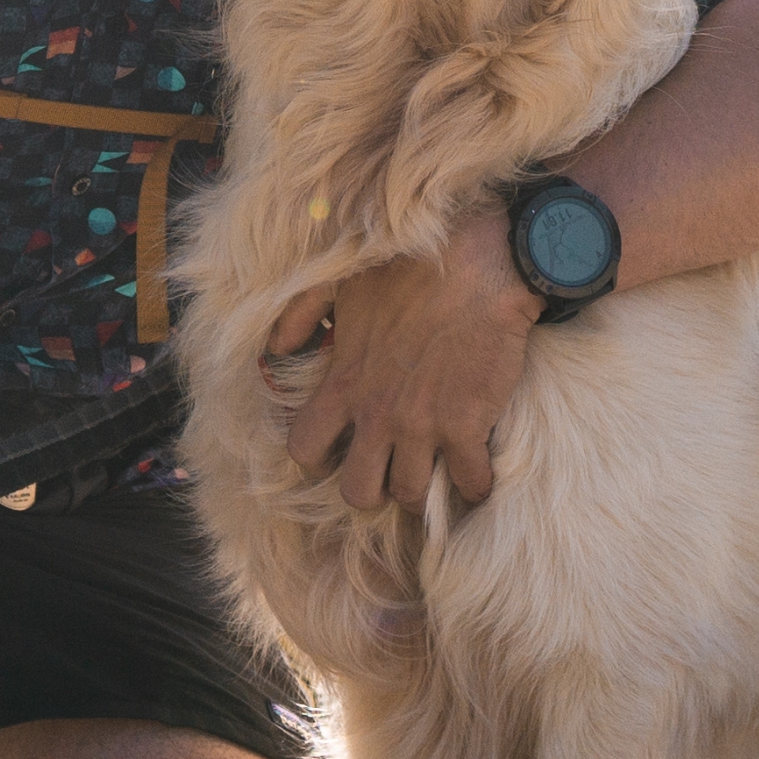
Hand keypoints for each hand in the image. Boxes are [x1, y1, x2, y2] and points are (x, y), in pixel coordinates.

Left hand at [273, 206, 541, 512]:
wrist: (481, 262)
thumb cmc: (409, 266)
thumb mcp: (339, 282)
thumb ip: (301, 316)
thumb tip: (277, 348)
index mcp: (344, 383)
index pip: (305, 448)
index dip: (317, 459)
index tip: (337, 453)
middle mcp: (377, 414)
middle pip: (358, 491)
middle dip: (371, 490)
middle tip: (388, 471)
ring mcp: (422, 425)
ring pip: (410, 496)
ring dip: (421, 490)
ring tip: (432, 471)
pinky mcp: (467, 426)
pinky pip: (469, 484)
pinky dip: (474, 486)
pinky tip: (476, 470)